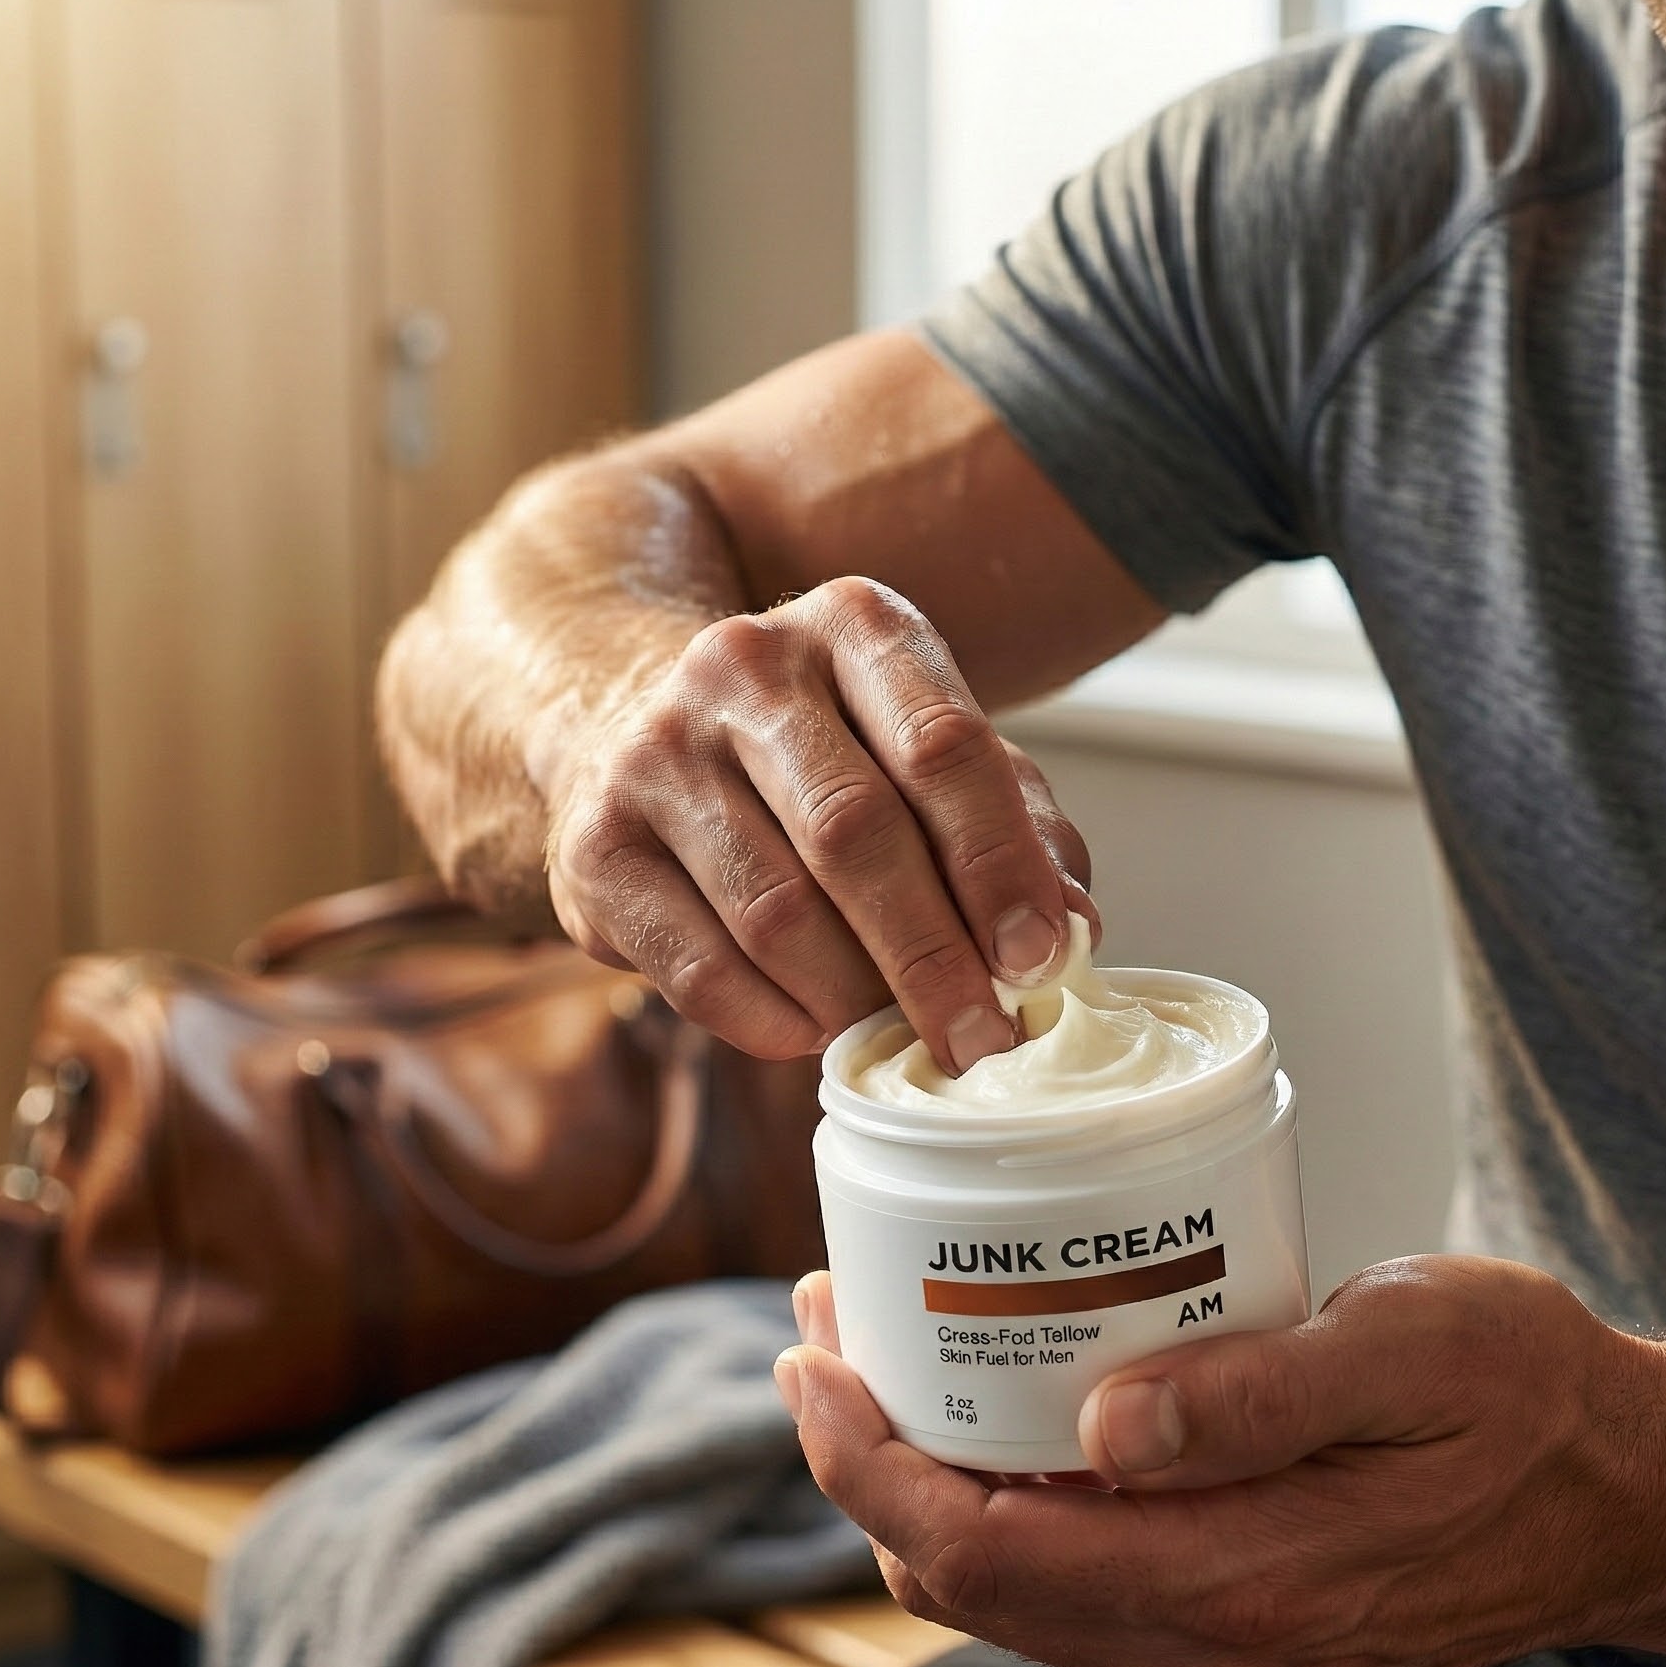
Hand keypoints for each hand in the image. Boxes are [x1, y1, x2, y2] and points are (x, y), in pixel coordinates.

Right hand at [541, 576, 1096, 1070]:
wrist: (626, 717)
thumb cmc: (823, 753)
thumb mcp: (931, 753)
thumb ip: (1019, 829)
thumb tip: (1072, 933)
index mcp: (855, 626)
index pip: (944, 748)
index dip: (999, 867)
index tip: (1037, 960)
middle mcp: (745, 667)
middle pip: (856, 834)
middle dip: (932, 956)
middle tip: (981, 1039)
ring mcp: (656, 751)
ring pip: (775, 910)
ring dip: (852, 999)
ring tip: (898, 1040)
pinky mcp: (593, 844)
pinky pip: (695, 964)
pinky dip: (767, 1020)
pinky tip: (809, 1035)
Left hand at [778, 1257, 1665, 1666]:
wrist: (1628, 1502)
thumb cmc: (1532, 1402)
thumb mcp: (1414, 1353)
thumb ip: (1261, 1393)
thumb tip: (1107, 1425)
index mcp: (1246, 1584)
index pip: (986, 1553)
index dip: (869, 1465)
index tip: (814, 1357)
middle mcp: (1212, 1651)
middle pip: (968, 1581)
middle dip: (869, 1463)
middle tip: (831, 1327)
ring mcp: (1219, 1656)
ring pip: (1009, 1592)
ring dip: (926, 1484)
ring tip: (888, 1355)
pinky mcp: (1233, 1631)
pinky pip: (1069, 1587)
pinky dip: (1000, 1507)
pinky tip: (998, 1413)